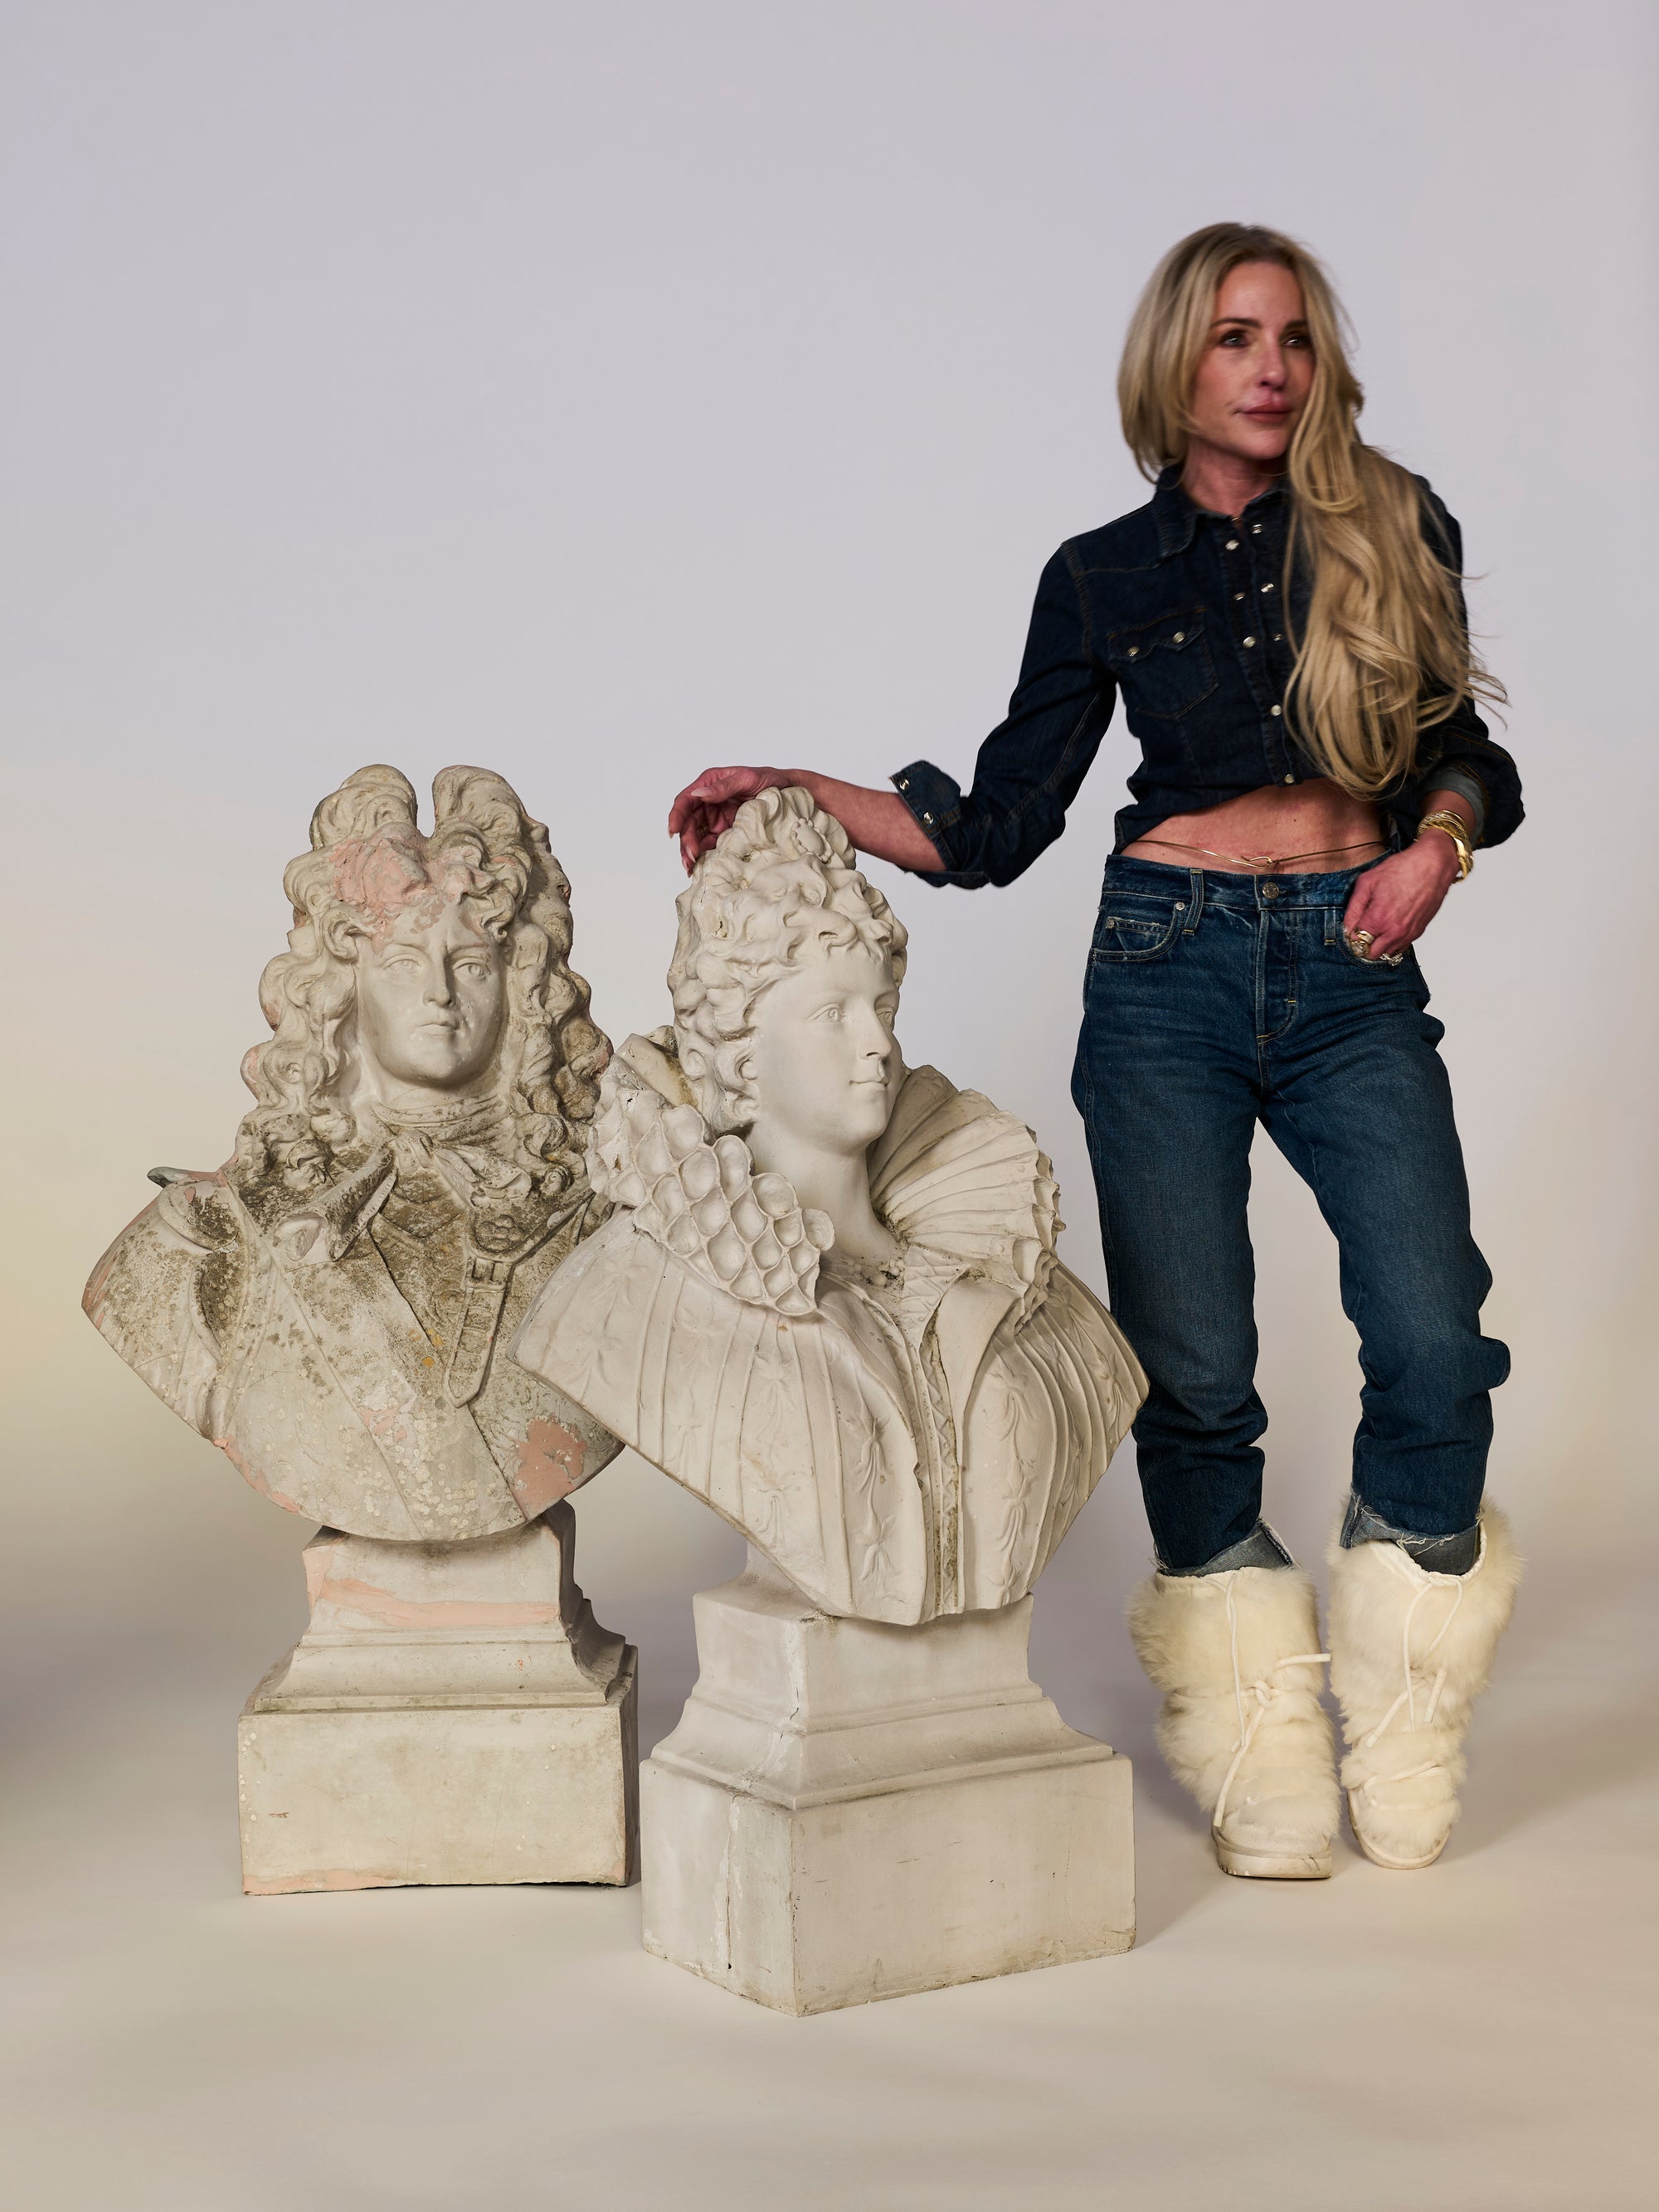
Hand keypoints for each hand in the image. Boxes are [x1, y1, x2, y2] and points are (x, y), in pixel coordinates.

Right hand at [667, 765, 785, 872]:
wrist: (790, 792)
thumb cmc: (770, 779)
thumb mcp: (746, 779)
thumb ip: (722, 787)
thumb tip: (699, 795)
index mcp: (709, 783)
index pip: (685, 800)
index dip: (676, 816)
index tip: (673, 831)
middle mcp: (708, 801)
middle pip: (688, 823)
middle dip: (686, 841)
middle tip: (689, 857)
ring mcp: (716, 817)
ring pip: (696, 836)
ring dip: (691, 851)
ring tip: (690, 867)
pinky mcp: (725, 832)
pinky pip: (710, 844)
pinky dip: (703, 855)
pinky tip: (699, 867)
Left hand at [1341, 834, 1459, 960]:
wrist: (1433, 865)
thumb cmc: (1403, 869)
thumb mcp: (1367, 882)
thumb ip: (1354, 908)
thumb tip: (1347, 926)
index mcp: (1378, 919)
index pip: (1356, 942)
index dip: (1351, 935)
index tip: (1352, 927)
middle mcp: (1394, 931)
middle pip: (1370, 954)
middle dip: (1363, 944)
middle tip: (1362, 930)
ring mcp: (1408, 933)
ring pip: (1386, 953)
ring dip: (1378, 945)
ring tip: (1377, 928)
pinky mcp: (1419, 931)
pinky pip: (1401, 947)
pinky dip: (1392, 942)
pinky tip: (1390, 927)